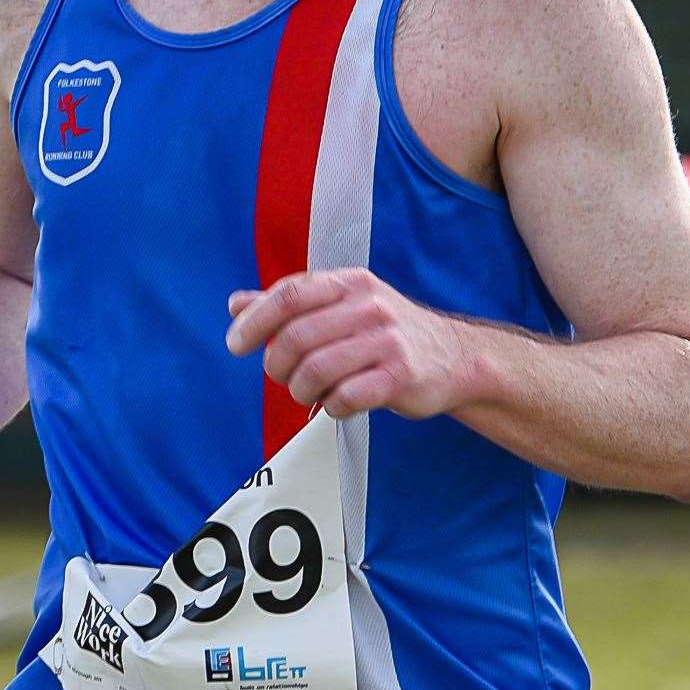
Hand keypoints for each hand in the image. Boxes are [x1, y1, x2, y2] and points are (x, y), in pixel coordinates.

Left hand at [225, 268, 467, 420]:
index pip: (289, 295)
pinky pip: (346, 398)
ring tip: (309, 392)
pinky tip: (338, 403)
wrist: (454, 358)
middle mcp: (368, 306)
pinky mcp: (401, 377)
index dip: (255, 321)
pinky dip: (332, 406)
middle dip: (277, 364)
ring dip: (301, 390)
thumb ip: (290, 305)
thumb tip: (236, 303)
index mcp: (349, 283)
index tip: (236, 345)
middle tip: (281, 376)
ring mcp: (387, 341)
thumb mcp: (341, 305)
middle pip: (297, 337)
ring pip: (316, 370)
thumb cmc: (385, 332)